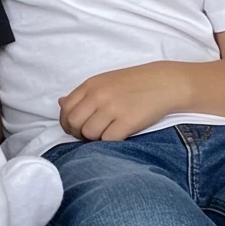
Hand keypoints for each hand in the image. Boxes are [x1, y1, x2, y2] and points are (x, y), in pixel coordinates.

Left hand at [59, 62, 186, 140]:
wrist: (164, 83)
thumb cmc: (133, 84)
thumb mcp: (103, 82)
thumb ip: (82, 94)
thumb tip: (60, 103)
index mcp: (90, 85)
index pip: (66, 108)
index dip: (67, 123)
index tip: (76, 129)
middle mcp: (98, 95)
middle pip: (74, 123)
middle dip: (78, 134)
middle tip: (90, 136)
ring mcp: (112, 108)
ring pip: (89, 133)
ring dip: (95, 139)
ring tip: (106, 134)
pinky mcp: (128, 121)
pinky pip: (108, 140)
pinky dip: (110, 143)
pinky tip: (118, 136)